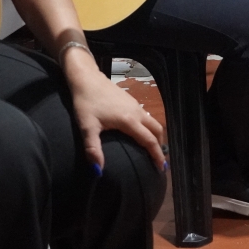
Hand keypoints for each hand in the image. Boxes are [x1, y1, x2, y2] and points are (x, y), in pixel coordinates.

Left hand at [65, 53, 165, 171]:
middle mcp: (137, 112)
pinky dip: (149, 127)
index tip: (162, 168)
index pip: (149, 140)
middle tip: (158, 160)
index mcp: (129, 121)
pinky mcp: (131, 100)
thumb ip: (93, 148)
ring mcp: (135, 105)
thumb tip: (98, 171)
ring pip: (153, 121)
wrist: (86, 77)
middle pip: (157, 130)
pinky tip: (140, 133)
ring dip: (155, 135)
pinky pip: (146, 116)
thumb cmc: (86, 102)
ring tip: (152, 149)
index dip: (157, 155)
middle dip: (160, 145)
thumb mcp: (87, 126)